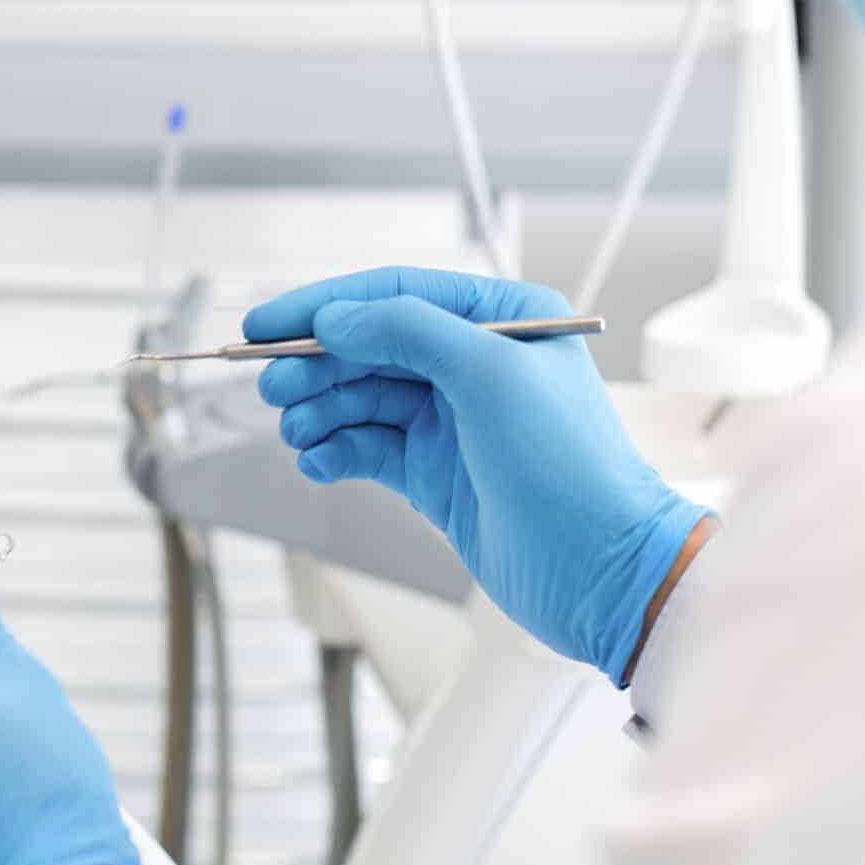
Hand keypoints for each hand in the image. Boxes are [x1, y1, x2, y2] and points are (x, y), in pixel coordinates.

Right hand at [247, 268, 711, 679]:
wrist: (601, 570)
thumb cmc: (567, 463)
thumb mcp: (490, 374)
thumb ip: (408, 331)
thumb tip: (336, 320)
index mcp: (503, 319)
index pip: (395, 294)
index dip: (324, 306)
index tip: (263, 325)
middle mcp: (476, 364)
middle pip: (370, 347)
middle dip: (315, 365)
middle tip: (271, 387)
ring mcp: (454, 423)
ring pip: (362, 399)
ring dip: (320, 411)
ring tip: (295, 431)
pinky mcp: (436, 476)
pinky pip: (368, 449)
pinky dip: (336, 452)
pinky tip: (317, 462)